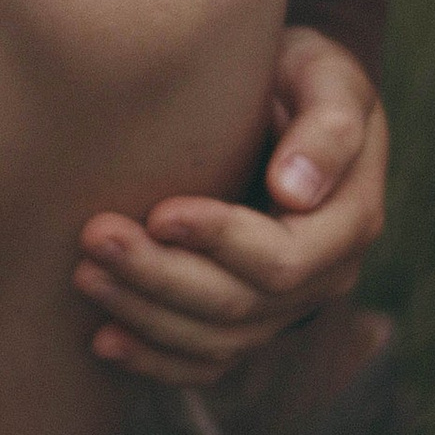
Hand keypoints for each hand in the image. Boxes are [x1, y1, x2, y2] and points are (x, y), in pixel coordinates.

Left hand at [72, 27, 388, 385]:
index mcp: (349, 221)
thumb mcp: (326, 76)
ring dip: (145, 314)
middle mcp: (324, 276)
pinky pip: (206, 361)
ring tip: (85, 274)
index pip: (282, 259)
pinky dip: (155, 359)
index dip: (218, 242)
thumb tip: (294, 192)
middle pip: (239, 307)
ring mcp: (287, 306)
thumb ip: (325, 128)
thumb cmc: (303, 73)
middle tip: (95, 237)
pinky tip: (104, 340)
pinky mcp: (250, 318)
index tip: (159, 212)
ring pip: (216, 341)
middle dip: (161, 277)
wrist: (288, 95)